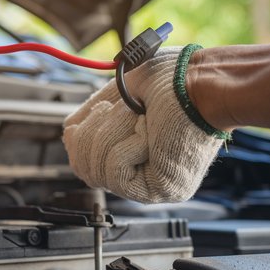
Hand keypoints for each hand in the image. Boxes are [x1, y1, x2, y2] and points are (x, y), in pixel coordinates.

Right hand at [62, 45, 227, 202]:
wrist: (199, 81)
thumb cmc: (171, 79)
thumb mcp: (116, 96)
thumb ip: (92, 118)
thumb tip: (69, 133)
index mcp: (128, 150)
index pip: (79, 156)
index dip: (83, 132)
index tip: (106, 109)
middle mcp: (136, 171)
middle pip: (81, 165)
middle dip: (99, 129)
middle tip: (129, 112)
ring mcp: (146, 184)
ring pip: (95, 168)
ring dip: (116, 132)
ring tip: (144, 121)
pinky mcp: (157, 190)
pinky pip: (114, 172)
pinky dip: (127, 144)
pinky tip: (149, 133)